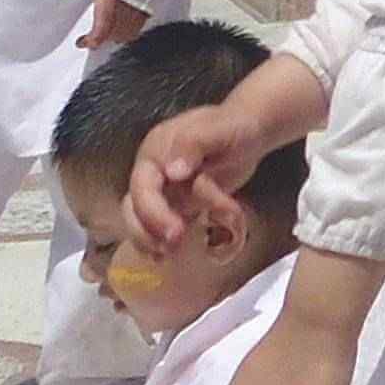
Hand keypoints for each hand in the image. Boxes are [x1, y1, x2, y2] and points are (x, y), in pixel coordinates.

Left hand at [61, 0, 152, 51]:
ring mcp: (140, 10)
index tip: (83, 42)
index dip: (90, 41)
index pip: (98, 35)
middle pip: (114, 36)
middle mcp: (125, 13)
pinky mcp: (151, 3)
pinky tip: (130, 14)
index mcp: (108, 9)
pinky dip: (133, 23)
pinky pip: (141, 21)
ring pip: (130, 32)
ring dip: (119, 33)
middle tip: (94, 35)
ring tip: (112, 27)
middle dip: (104, 37)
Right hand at [128, 101, 265, 254]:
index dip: (153, 211)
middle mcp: (153, 174)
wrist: (250, 132)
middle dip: (147, 231)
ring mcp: (164, 191)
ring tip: (169, 255)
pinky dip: (163, 243)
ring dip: (151, 240)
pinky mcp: (178, 205)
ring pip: (142, 221)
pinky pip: (162, 227)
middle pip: (134, 207)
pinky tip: (170, 258)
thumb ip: (193, 144)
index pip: (142, 186)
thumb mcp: (217, 129)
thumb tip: (172, 172)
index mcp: (155, 152)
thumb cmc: (232, 126)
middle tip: (172, 247)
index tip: (175, 231)